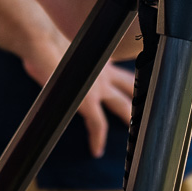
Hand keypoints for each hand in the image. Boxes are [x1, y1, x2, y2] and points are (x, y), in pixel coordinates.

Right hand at [22, 40, 136, 157]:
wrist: (43, 42)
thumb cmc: (46, 39)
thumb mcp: (64, 45)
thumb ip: (68, 53)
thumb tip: (55, 54)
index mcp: (100, 56)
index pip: (121, 68)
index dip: (129, 77)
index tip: (137, 83)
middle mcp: (105, 71)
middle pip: (131, 85)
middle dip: (140, 95)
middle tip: (149, 104)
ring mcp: (99, 87)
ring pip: (123, 106)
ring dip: (129, 118)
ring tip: (135, 134)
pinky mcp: (88, 101)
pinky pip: (98, 125)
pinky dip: (98, 139)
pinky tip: (97, 150)